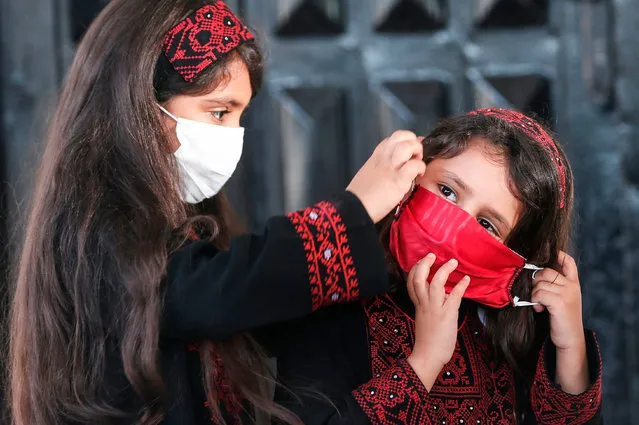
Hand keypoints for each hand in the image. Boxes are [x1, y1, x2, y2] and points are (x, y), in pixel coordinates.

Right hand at [346, 130, 424, 222]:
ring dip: (418, 152)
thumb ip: (379, 168)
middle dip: (414, 142)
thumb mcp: (367, 174)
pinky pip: (414, 165)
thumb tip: (391, 170)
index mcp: (376, 156)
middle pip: (403, 135)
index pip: (392, 139)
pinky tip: (419, 175)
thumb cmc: (360, 196)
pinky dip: (420, 168)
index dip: (404, 143)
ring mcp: (392, 167)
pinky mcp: (398, 180)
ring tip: (417, 163)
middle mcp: (384, 157)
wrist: (354, 208)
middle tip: (415, 157)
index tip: (408, 153)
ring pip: (409, 145)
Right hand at [406, 254, 469, 389]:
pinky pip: (454, 296)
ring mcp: (435, 308)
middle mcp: (424, 304)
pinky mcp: (447, 314)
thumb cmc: (427, 341)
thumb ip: (429, 306)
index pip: (411, 282)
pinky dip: (460, 286)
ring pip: (435, 283)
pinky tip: (466, 279)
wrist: (427, 356)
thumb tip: (442, 296)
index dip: (415, 269)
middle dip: (424, 264)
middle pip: (418, 278)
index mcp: (418, 305)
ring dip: (444, 270)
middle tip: (432, 255)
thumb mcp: (425, 320)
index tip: (422, 261)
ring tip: (452, 262)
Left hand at [531, 251, 584, 350]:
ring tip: (540, 304)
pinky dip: (535, 301)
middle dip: (536, 281)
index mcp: (574, 283)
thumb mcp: (563, 298)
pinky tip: (540, 309)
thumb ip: (556, 285)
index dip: (558, 255)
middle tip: (537, 295)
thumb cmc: (562, 318)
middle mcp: (572, 286)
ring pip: (540, 284)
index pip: (568, 262)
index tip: (548, 256)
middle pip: (546, 271)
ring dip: (534, 294)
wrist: (570, 339)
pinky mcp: (560, 302)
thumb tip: (535, 273)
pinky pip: (538, 293)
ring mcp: (567, 293)